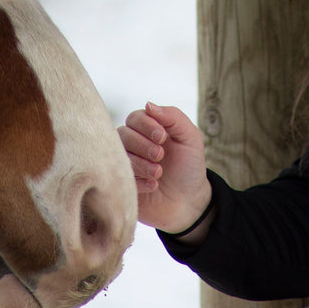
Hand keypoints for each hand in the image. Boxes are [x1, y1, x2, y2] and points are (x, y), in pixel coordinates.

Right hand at [118, 102, 212, 235]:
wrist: (188, 203)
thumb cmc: (189, 168)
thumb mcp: (190, 138)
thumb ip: (173, 117)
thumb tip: (148, 104)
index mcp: (147, 130)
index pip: (135, 118)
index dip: (146, 125)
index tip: (163, 137)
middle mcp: (132, 145)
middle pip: (123, 134)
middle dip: (143, 145)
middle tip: (160, 156)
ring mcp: (124, 164)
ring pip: (119, 155)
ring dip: (141, 164)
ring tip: (159, 173)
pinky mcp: (120, 184)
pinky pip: (118, 177)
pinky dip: (138, 181)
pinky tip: (154, 186)